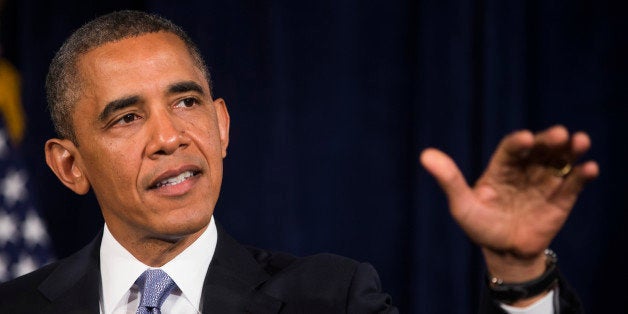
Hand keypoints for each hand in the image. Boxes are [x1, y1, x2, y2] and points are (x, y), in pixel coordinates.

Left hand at [420, 125, 597, 283]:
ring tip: (580, 141)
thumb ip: (449, 180)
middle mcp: (526, 169)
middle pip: (540, 149)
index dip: (519, 143)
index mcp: (502, 167)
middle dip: (550, 140)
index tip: (525, 139)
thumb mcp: (462, 204)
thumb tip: (425, 154)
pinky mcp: (562, 199)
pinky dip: (582, 175)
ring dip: (571, 150)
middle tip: (560, 134)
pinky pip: (573, 184)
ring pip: (560, 161)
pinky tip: (589, 169)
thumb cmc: (480, 226)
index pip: (512, 149)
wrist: (504, 253)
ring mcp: (545, 182)